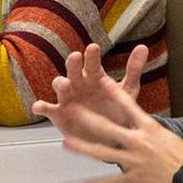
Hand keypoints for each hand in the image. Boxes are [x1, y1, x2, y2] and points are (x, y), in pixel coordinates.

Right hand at [32, 43, 149, 139]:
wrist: (112, 135)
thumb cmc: (117, 108)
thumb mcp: (127, 89)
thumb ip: (133, 69)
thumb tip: (144, 47)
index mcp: (95, 76)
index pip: (92, 62)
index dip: (92, 56)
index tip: (94, 48)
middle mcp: (79, 84)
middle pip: (73, 70)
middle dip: (74, 64)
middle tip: (76, 58)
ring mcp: (68, 98)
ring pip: (60, 86)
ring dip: (61, 83)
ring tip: (65, 84)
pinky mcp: (59, 114)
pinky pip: (49, 108)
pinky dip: (42, 107)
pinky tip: (39, 107)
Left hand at [35, 77, 182, 182]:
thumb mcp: (167, 136)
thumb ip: (149, 130)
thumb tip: (140, 124)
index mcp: (149, 128)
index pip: (128, 105)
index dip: (113, 92)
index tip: (100, 79)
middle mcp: (139, 142)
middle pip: (108, 128)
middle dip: (88, 119)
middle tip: (72, 109)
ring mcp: (135, 161)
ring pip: (103, 153)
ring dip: (83, 148)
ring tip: (66, 143)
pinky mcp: (134, 179)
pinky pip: (112, 182)